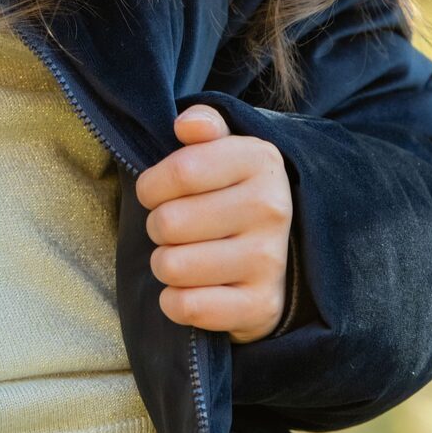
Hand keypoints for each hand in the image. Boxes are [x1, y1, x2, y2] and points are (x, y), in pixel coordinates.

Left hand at [132, 103, 293, 344]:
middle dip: (158, 228)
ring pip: (172, 266)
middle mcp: (272, 209)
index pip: (179, 172)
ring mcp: (270, 261)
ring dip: (165, 265)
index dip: (151, 186)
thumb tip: (186, 125)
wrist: (280, 254)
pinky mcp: (263, 307)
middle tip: (176, 230)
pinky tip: (192, 289)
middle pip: (168, 222)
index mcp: (260, 161)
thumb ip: (204, 125)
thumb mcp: (223, 150)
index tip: (157, 193)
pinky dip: (175, 302)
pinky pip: (187, 306)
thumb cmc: (230, 194)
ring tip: (185, 256)